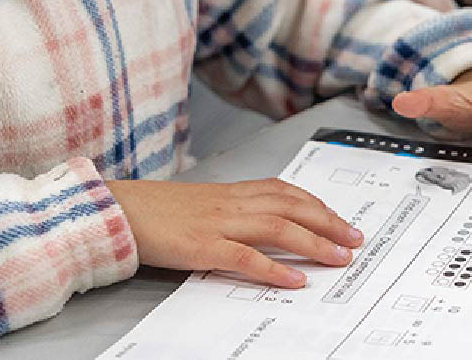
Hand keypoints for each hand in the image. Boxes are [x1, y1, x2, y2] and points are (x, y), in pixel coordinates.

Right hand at [108, 177, 363, 288]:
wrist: (116, 211)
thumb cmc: (155, 211)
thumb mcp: (200, 204)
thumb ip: (230, 210)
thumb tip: (261, 224)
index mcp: (231, 191)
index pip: (285, 191)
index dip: (318, 205)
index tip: (341, 219)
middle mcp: (231, 202)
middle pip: (291, 206)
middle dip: (329, 223)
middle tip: (355, 239)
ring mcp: (218, 223)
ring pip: (278, 227)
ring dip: (314, 243)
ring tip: (339, 258)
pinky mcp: (202, 246)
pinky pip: (245, 257)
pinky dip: (273, 268)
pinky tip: (294, 279)